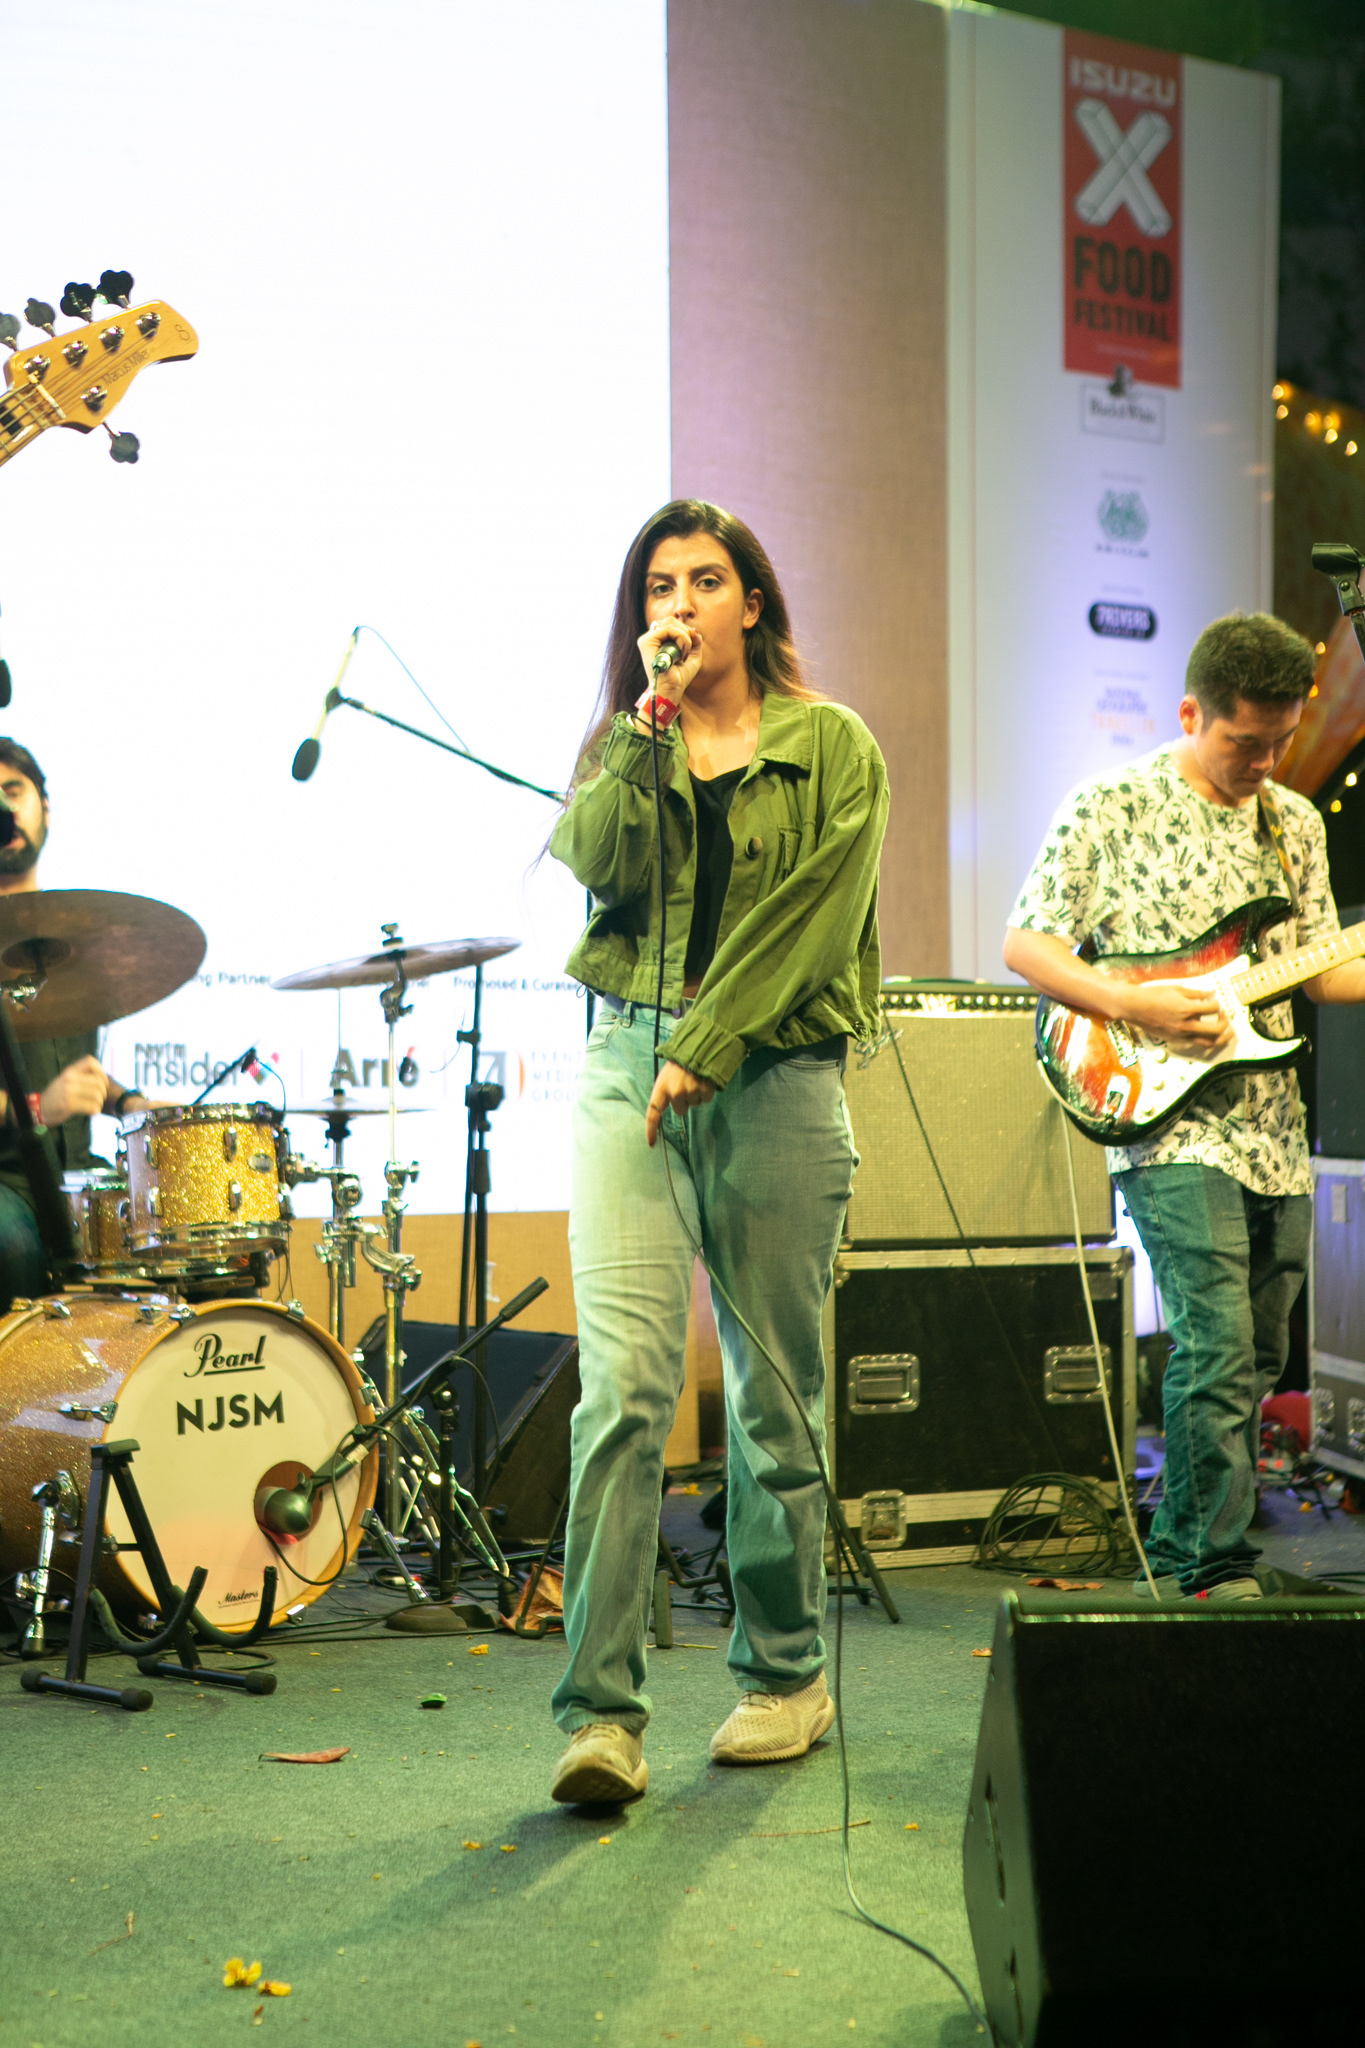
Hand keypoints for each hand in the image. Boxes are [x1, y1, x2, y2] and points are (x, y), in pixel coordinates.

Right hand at [39, 1054, 109, 1125]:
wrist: (38, 1108)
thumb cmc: (56, 1095)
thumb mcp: (65, 1079)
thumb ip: (80, 1076)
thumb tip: (102, 1078)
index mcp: (70, 1070)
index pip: (90, 1061)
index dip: (101, 1071)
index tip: (102, 1082)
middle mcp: (70, 1078)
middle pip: (98, 1082)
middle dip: (103, 1092)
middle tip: (99, 1098)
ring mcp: (69, 1091)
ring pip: (97, 1095)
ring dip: (99, 1103)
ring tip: (94, 1106)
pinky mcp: (69, 1104)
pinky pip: (92, 1107)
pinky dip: (95, 1110)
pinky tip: (91, 1112)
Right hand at [637, 613, 702, 701]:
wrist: (671, 690)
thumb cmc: (679, 677)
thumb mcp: (693, 657)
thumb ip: (696, 642)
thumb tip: (695, 631)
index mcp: (659, 641)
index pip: (673, 624)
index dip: (686, 632)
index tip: (691, 647)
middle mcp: (651, 639)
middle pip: (671, 620)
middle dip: (685, 632)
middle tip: (688, 650)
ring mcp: (647, 639)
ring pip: (671, 622)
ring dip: (684, 636)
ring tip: (684, 653)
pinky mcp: (646, 641)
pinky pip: (669, 629)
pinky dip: (681, 638)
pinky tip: (682, 652)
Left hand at [645, 1059, 714, 1145]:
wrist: (701, 1045)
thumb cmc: (681, 1062)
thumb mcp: (667, 1074)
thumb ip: (666, 1091)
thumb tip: (670, 1108)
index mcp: (661, 1087)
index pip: (653, 1113)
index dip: (651, 1129)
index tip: (651, 1143)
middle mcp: (674, 1092)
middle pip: (680, 1111)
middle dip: (684, 1102)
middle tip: (686, 1084)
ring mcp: (690, 1092)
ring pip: (694, 1105)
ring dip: (696, 1095)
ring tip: (696, 1079)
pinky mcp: (704, 1091)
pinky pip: (706, 1100)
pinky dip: (706, 1092)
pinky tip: (704, 1080)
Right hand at [1119, 980, 1233, 1054]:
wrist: (1134, 1007)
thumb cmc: (1152, 996)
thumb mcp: (1176, 989)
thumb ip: (1197, 993)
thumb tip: (1211, 994)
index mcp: (1187, 1009)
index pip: (1213, 1008)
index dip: (1218, 1003)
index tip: (1215, 1001)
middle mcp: (1186, 1024)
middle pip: (1217, 1030)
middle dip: (1225, 1023)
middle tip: (1224, 1017)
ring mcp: (1181, 1035)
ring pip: (1208, 1042)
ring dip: (1220, 1038)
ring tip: (1225, 1033)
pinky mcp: (1175, 1040)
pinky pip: (1195, 1043)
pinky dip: (1204, 1040)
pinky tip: (1206, 1035)